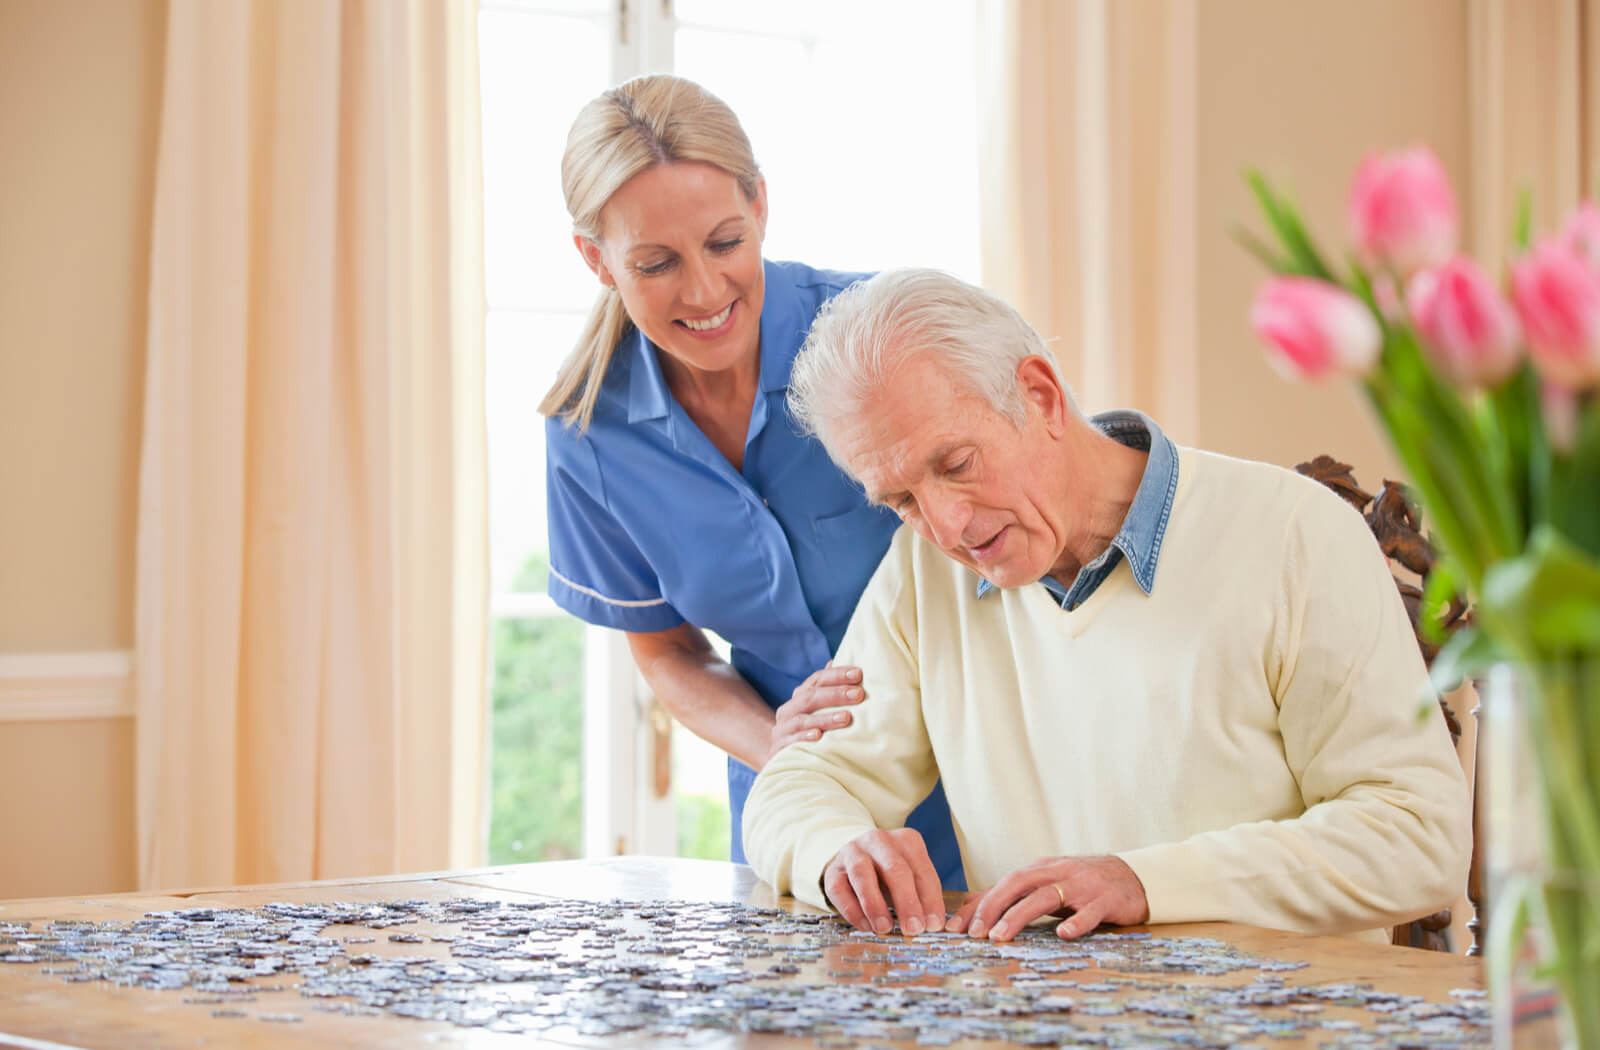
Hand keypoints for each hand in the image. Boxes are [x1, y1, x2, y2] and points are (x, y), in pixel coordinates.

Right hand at [767, 662, 865, 762]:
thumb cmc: (809, 731)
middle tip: (858, 695)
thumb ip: (829, 689)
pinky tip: (818, 736)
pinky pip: (790, 742)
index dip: (837, 675)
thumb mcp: (818, 711)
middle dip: (836, 694)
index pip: (818, 679)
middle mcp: (789, 710)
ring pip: (802, 720)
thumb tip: (838, 661)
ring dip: (825, 718)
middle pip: (810, 697)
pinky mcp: (779, 749)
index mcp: (800, 696)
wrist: (784, 761)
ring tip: (846, 717)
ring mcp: (782, 729)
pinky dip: (804, 738)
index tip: (858, 674)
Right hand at [822, 828, 947, 936]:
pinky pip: (839, 889)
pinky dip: (853, 910)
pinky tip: (865, 927)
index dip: (930, 899)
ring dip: (875, 904)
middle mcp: (879, 840)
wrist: (854, 860)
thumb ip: (921, 898)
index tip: (934, 925)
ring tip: (885, 928)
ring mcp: (853, 852)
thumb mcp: (911, 878)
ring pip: (862, 874)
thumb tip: (931, 925)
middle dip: (906, 901)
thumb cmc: (890, 874)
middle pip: (894, 868)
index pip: (922, 870)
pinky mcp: (833, 869)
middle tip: (913, 929)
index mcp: (906, 840)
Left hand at [947, 855, 1147, 941]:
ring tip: (1001, 936)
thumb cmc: (1082, 884)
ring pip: (1046, 896)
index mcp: (1040, 869)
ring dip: (1020, 915)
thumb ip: (1013, 895)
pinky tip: (1064, 934)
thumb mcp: (1046, 883)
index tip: (956, 928)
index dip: (979, 905)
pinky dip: (1076, 922)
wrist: (1132, 877)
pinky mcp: (1105, 900)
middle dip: (993, 907)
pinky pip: (1089, 912)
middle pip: (1018, 883)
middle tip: (975, 933)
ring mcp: (1081, 885)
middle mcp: (1057, 873)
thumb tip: (972, 906)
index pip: (1003, 883)